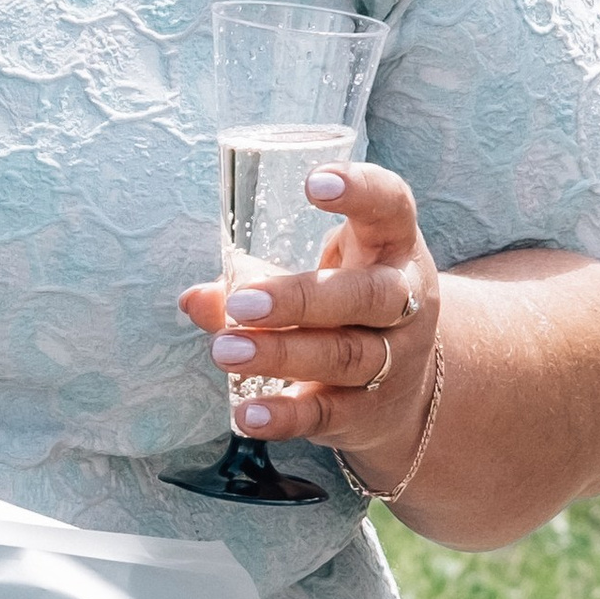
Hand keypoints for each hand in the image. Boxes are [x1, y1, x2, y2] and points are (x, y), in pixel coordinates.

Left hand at [179, 161, 441, 489]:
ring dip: (282, 354)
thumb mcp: (318, 276)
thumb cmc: (346, 309)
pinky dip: (286, 416)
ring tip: (225, 349)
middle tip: (243, 302)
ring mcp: (393, 359)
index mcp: (392, 247)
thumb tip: (194, 299)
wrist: (405, 389)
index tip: (314, 182)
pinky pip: (327, 414)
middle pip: (369, 296)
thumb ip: (256, 281)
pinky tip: (246, 416)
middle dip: (303, 298)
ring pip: (345, 356)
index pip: (391, 206)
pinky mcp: (368, 410)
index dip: (362, 190)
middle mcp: (404, 301)